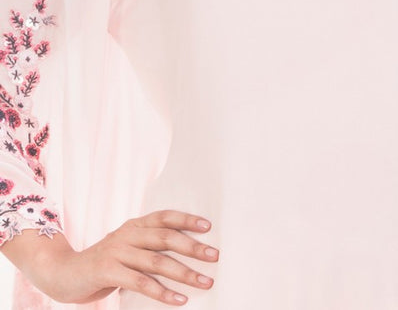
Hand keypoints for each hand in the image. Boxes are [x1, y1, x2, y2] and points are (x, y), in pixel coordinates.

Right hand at [38, 210, 219, 304]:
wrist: (64, 273)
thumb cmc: (104, 263)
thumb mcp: (126, 249)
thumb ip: (148, 248)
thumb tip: (185, 256)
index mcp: (134, 226)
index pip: (165, 217)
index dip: (187, 219)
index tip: (209, 226)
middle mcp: (128, 234)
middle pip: (166, 237)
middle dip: (193, 247)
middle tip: (215, 256)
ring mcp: (117, 251)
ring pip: (157, 261)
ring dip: (184, 272)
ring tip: (205, 282)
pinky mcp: (108, 270)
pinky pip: (141, 282)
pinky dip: (162, 292)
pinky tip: (179, 300)